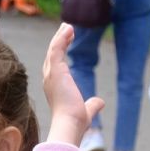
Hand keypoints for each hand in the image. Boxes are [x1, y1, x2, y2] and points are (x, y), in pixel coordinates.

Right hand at [40, 25, 104, 145]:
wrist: (70, 124)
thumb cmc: (75, 121)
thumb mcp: (86, 110)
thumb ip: (92, 105)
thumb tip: (100, 102)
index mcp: (54, 87)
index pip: (55, 64)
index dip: (59, 51)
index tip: (67, 40)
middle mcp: (49, 79)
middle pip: (51, 54)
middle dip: (58, 40)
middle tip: (65, 29)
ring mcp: (51, 74)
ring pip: (53, 50)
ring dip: (60, 36)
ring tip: (68, 26)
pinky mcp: (55, 70)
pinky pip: (56, 49)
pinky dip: (61, 38)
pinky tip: (69, 29)